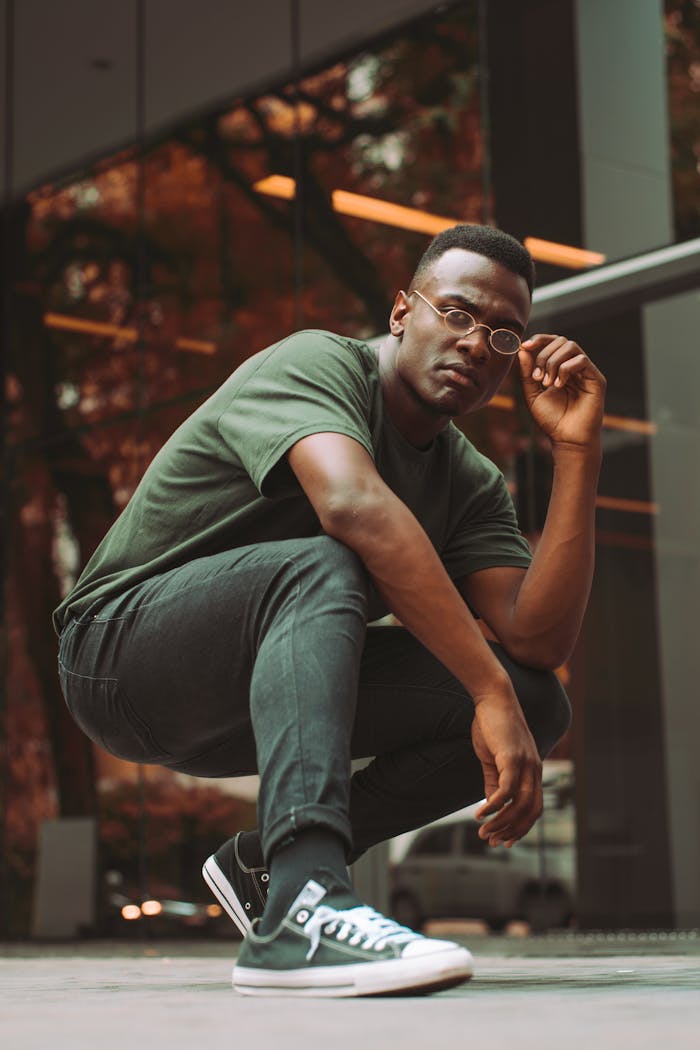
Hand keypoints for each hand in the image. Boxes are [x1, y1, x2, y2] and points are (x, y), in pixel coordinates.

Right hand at [471, 692, 542, 846]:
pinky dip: (495, 806)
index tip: (505, 841)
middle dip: (511, 831)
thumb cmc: (492, 725)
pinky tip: (480, 813)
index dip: (521, 828)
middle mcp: (534, 770)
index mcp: (533, 770)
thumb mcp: (493, 757)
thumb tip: (491, 805)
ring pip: (519, 805)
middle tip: (491, 841)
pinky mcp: (513, 757)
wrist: (493, 697)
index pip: (534, 808)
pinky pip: (506, 790)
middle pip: (530, 812)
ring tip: (483, 831)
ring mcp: (526, 764)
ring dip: (501, 822)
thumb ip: (494, 780)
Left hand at [518, 334, 605, 447]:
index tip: (524, 346)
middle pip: (561, 341)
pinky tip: (559, 385)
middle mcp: (574, 367)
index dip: (539, 340)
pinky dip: (565, 369)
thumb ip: (527, 373)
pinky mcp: (596, 379)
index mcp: (560, 368)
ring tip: (547, 382)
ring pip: (571, 346)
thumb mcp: (532, 394)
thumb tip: (523, 350)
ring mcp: (586, 372)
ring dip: (554, 361)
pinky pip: (581, 360)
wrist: (566, 439)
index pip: (553, 342)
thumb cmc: (552, 420)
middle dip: (544, 355)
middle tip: (537, 378)